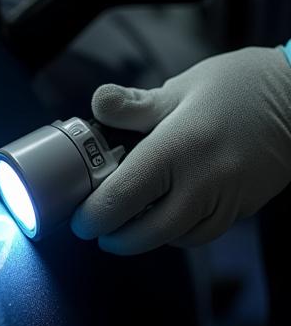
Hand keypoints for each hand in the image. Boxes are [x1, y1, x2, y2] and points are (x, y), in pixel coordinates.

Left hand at [71, 47, 290, 254]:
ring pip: (178, 238)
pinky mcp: (245, 206)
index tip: (81, 221)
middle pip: (148, 233)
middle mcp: (204, 180)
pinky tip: (168, 216)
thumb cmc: (238, 85)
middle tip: (100, 231)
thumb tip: (98, 103)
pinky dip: (180, 232)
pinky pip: (205, 231)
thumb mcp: (181, 87)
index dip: (94, 216)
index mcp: (178, 147)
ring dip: (149, 238)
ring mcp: (228, 198)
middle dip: (116, 239)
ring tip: (129, 224)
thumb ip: (136, 105)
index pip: (122, 196)